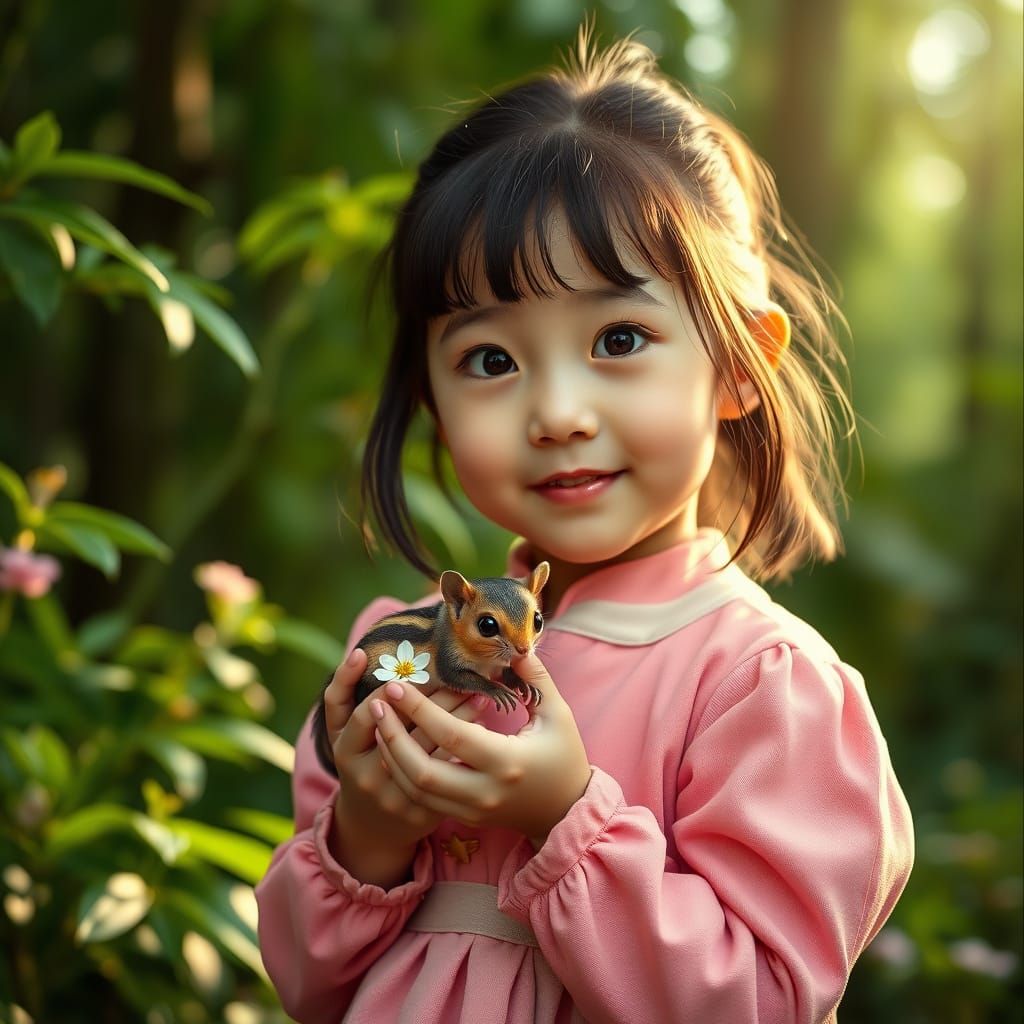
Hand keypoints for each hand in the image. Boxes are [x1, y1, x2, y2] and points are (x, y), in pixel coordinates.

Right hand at [323, 648, 488, 884]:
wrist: (369, 828)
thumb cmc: (358, 760)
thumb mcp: (340, 730)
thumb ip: (344, 691)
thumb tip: (361, 652)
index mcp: (346, 753)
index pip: (366, 714)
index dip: (391, 691)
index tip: (418, 667)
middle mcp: (367, 778)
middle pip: (406, 730)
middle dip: (435, 699)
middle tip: (460, 674)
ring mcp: (396, 799)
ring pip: (432, 750)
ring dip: (458, 717)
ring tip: (479, 693)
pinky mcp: (422, 814)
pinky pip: (450, 773)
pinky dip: (466, 746)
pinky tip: (482, 725)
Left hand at [373, 653, 592, 846]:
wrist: (565, 810)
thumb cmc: (564, 755)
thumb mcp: (557, 714)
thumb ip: (535, 679)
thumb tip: (516, 646)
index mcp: (508, 762)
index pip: (452, 735)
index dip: (420, 710)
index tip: (397, 685)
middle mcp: (485, 791)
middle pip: (422, 772)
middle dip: (393, 737)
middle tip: (376, 704)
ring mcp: (473, 809)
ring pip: (416, 791)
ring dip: (391, 756)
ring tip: (376, 722)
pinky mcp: (465, 818)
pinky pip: (422, 801)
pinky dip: (402, 774)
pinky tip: (391, 747)